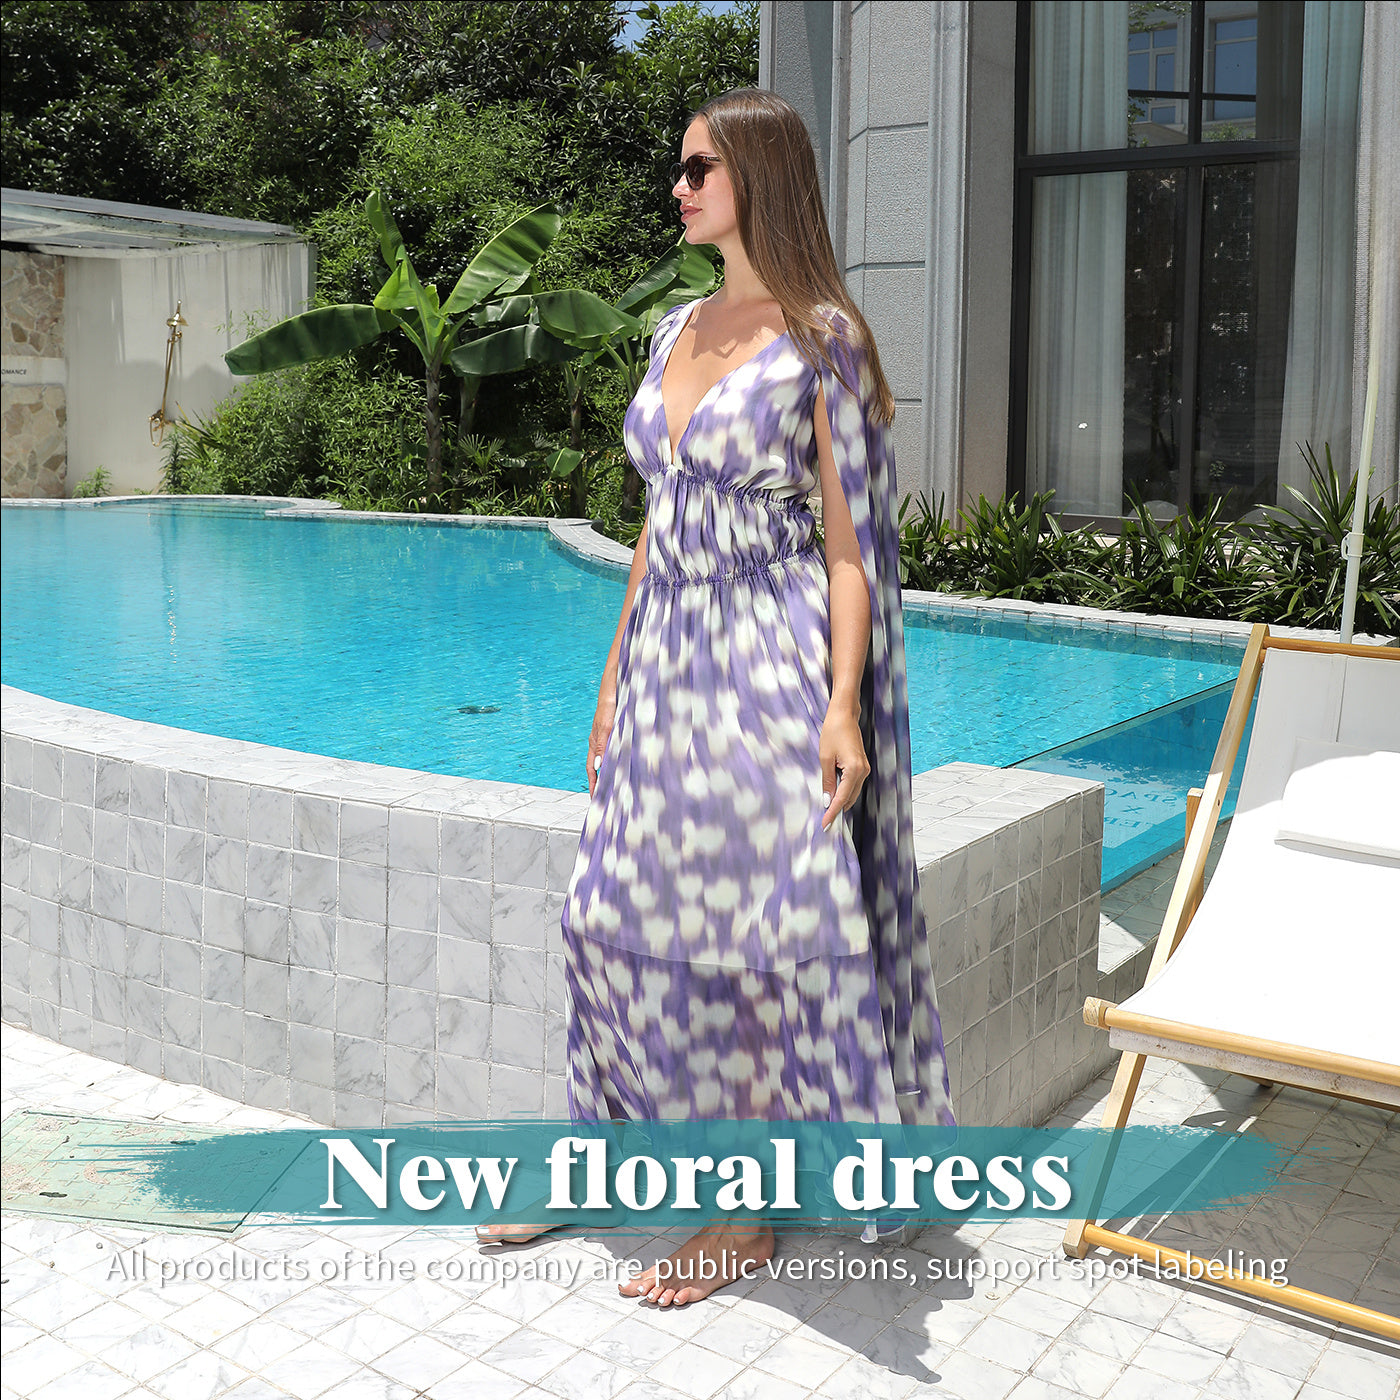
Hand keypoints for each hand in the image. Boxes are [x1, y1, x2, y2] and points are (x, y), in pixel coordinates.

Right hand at [587, 687, 616, 796]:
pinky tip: (623, 765)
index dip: (593, 784)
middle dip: (600, 783)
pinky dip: (616, 761)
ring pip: (606, 759)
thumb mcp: (607, 726)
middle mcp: (598, 741)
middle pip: (598, 767)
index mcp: (594, 742)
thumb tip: (599, 766)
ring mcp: (605, 736)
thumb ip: (602, 745)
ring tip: (614, 787)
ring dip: (609, 773)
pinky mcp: (613, 731)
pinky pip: (613, 751)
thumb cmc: (609, 704)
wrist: (614, 686)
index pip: (592, 769)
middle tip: (605, 799)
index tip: (595, 799)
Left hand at [819, 704, 868, 829]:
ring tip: (827, 811)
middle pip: (849, 798)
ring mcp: (865, 769)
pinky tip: (834, 795)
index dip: (833, 813)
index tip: (825, 825)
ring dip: (840, 801)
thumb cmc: (833, 732)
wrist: (844, 715)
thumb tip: (827, 800)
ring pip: (852, 793)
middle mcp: (863, 772)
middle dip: (837, 810)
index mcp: (854, 770)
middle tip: (825, 822)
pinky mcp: (862, 766)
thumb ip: (827, 781)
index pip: (842, 798)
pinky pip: (853, 785)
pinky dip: (844, 792)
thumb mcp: (825, 758)